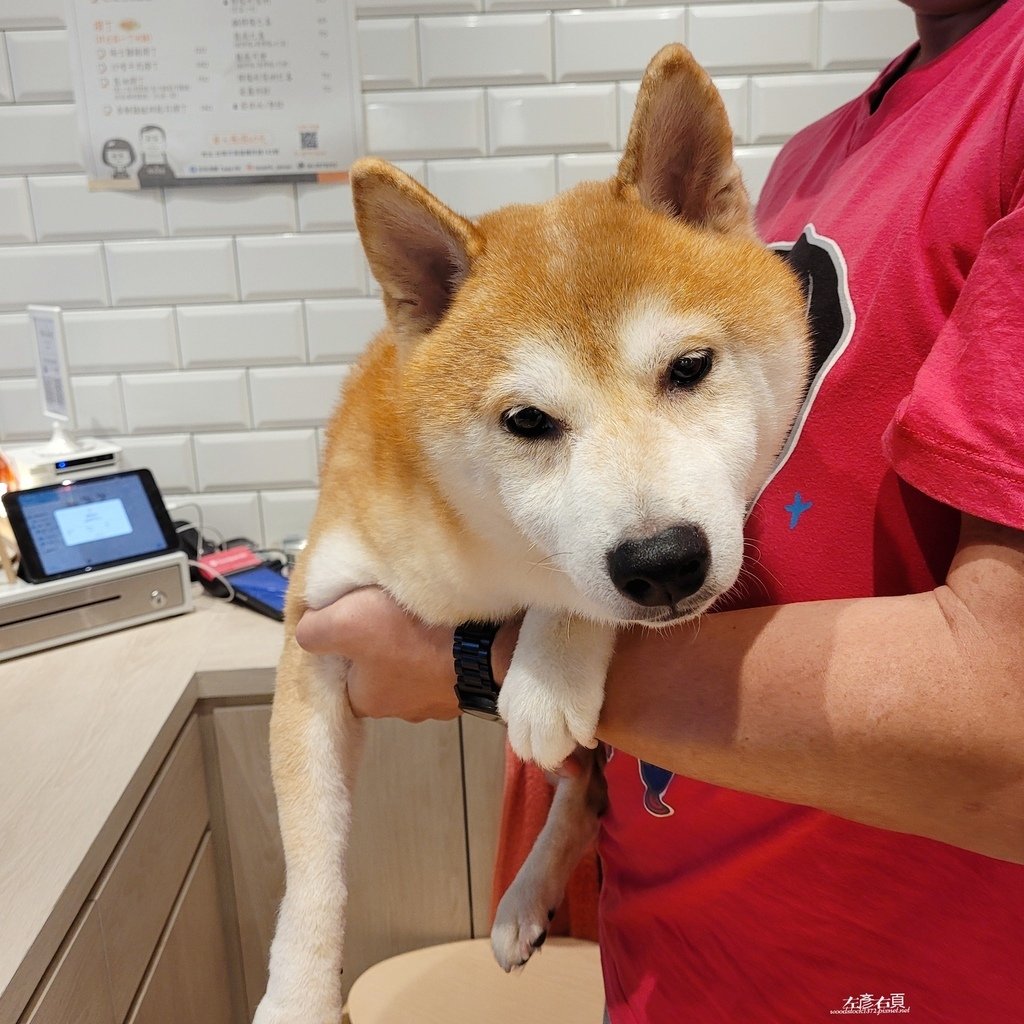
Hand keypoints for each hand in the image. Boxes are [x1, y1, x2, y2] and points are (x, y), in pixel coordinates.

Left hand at [294, 587, 519, 721]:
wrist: (485, 647)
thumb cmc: (408, 637)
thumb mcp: (343, 623)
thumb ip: (314, 630)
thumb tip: (307, 630)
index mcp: (368, 700)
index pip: (346, 673)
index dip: (347, 644)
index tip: (356, 617)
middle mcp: (405, 709)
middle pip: (385, 669)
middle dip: (388, 642)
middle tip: (394, 608)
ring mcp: (445, 700)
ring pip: (422, 664)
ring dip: (424, 641)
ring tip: (429, 611)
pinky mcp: (475, 684)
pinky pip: (455, 659)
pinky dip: (453, 643)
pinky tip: (456, 623)